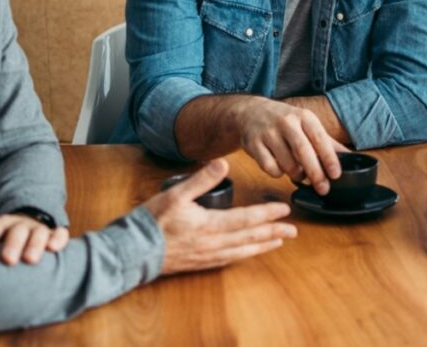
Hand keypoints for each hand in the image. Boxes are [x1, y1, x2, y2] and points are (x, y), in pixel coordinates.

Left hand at [0, 213, 69, 265]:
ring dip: (34, 244)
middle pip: (18, 230)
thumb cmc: (4, 249)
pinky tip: (54, 248)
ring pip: (39, 232)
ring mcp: (39, 230)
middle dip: (13, 244)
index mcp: (4, 226)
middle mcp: (22, 226)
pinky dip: (57, 239)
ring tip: (30, 259)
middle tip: (8, 259)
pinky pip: (59, 234)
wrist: (28, 231)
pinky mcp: (55, 235)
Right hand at [146, 159, 296, 273]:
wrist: (133, 252)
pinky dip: (244, 255)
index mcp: (210, 225)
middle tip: (293, 230)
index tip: (284, 210)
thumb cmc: (153, 222)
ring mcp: (207, 256)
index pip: (247, 219)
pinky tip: (249, 252)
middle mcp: (213, 244)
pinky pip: (230, 259)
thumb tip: (222, 163)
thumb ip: (201, 179)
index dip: (268, 214)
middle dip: (274, 233)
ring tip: (278, 242)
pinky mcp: (200, 263)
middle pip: (250, 237)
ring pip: (242, 251)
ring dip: (263, 246)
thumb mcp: (176, 194)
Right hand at [236, 97, 346, 194]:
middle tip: (323, 189)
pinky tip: (279, 167)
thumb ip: (327, 141)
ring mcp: (268, 132)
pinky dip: (277, 173)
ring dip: (296, 174)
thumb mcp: (306, 124)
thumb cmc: (285, 120)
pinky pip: (269, 167)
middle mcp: (286, 122)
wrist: (250, 111)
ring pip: (287, 163)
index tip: (336, 175)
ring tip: (299, 174)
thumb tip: (351, 157)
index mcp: (304, 116)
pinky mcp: (253, 144)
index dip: (329, 158)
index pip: (320, 138)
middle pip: (303, 152)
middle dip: (315, 173)